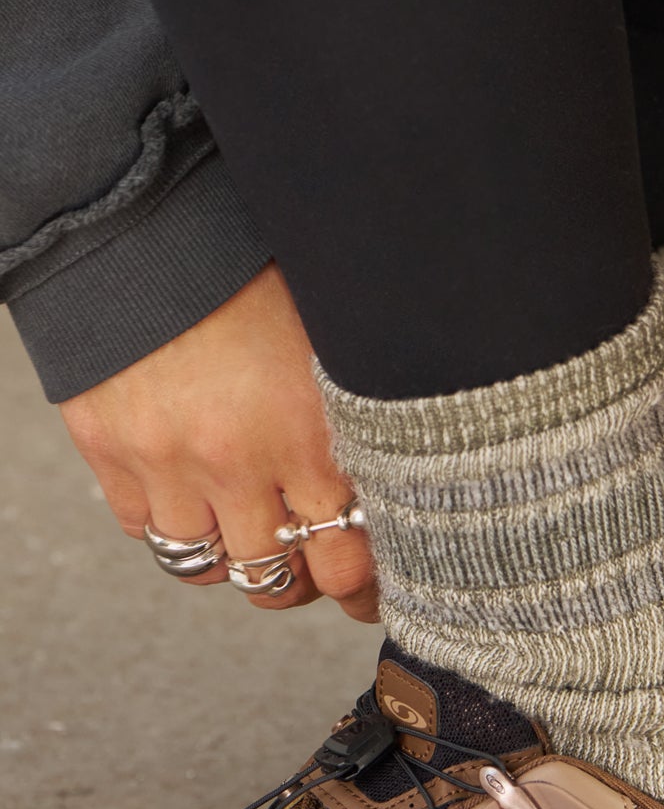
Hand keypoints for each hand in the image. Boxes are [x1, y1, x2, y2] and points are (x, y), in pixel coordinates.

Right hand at [59, 263, 378, 618]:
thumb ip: (365, 405)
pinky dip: (172, 525)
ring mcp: (165, 462)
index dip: (364, 585)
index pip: (346, 557)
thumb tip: (409, 463)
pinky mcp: (109, 450)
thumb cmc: (255, 266)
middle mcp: (235, 461)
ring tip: (252, 535)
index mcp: (308, 432)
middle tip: (313, 567)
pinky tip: (196, 501)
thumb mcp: (336, 333)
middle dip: (301, 581)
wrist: (149, 219)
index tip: (372, 589)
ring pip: (204, 563)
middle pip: (274, 576)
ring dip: (233, 558)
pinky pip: (143, 529)